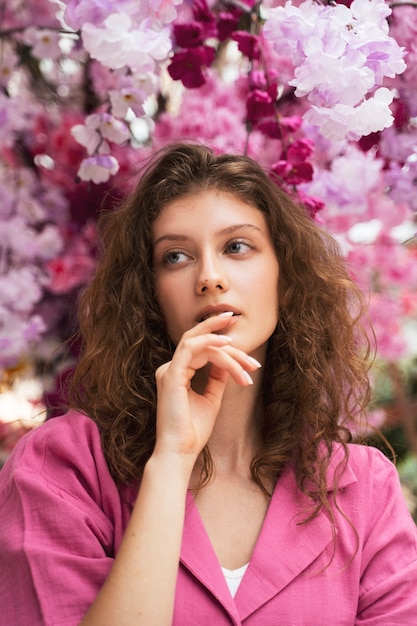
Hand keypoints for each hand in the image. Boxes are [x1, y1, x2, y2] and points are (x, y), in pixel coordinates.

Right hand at [153, 313, 260, 464]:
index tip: (252, 364)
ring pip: (198, 343)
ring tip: (244, 354)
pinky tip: (225, 344)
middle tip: (241, 330)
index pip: (203, 351)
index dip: (229, 352)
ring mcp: (169, 370)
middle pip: (199, 341)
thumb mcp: (211, 398)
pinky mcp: (171, 375)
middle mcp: (171, 368)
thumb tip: (227, 361)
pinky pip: (190, 348)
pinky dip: (208, 342)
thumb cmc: (193, 430)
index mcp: (178, 372)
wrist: (181, 451)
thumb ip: (217, 378)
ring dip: (223, 345)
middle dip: (220, 332)